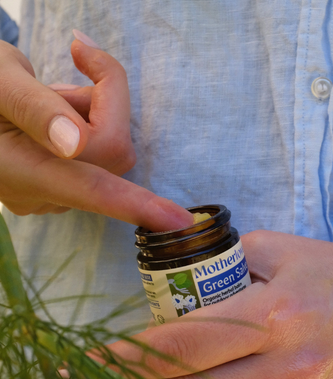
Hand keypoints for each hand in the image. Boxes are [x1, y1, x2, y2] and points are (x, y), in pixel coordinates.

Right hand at [0, 33, 191, 230]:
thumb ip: (35, 108)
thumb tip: (74, 143)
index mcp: (21, 169)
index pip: (92, 189)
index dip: (135, 204)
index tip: (176, 221)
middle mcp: (41, 192)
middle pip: (111, 153)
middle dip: (103, 104)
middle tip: (72, 69)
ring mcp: (50, 195)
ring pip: (107, 154)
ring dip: (93, 113)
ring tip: (49, 95)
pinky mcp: (59, 190)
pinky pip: (97, 159)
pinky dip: (87, 126)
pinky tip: (54, 116)